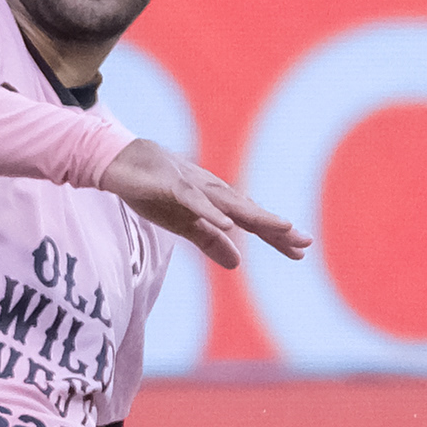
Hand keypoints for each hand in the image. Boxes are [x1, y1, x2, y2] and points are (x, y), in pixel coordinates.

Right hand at [100, 140, 309, 270]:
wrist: (120, 162)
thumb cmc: (155, 191)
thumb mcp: (184, 224)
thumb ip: (210, 242)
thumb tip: (237, 263)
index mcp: (217, 204)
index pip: (252, 222)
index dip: (275, 237)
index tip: (300, 253)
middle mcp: (213, 192)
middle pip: (250, 213)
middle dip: (277, 227)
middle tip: (305, 242)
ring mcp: (195, 187)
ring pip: (231, 204)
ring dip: (257, 216)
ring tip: (283, 228)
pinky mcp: (173, 185)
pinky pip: (195, 200)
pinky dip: (212, 211)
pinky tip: (228, 224)